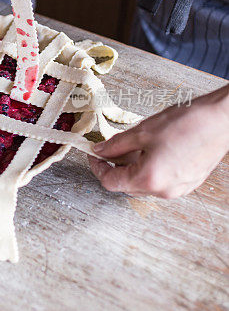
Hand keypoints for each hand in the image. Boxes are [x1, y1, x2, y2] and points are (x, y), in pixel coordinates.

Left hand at [88, 86, 228, 197]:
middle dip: (115, 168)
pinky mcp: (188, 184)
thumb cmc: (187, 123)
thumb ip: (117, 144)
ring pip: (144, 184)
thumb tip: (100, 150)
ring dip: (133, 169)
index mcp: (149, 179)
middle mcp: (163, 191)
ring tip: (132, 147)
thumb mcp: (143, 131)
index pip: (111, 182)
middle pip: (127, 186)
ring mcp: (178, 190)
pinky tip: (151, 151)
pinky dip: (150, 170)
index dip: (98, 168)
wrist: (221, 120)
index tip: (94, 155)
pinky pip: (161, 182)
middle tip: (109, 149)